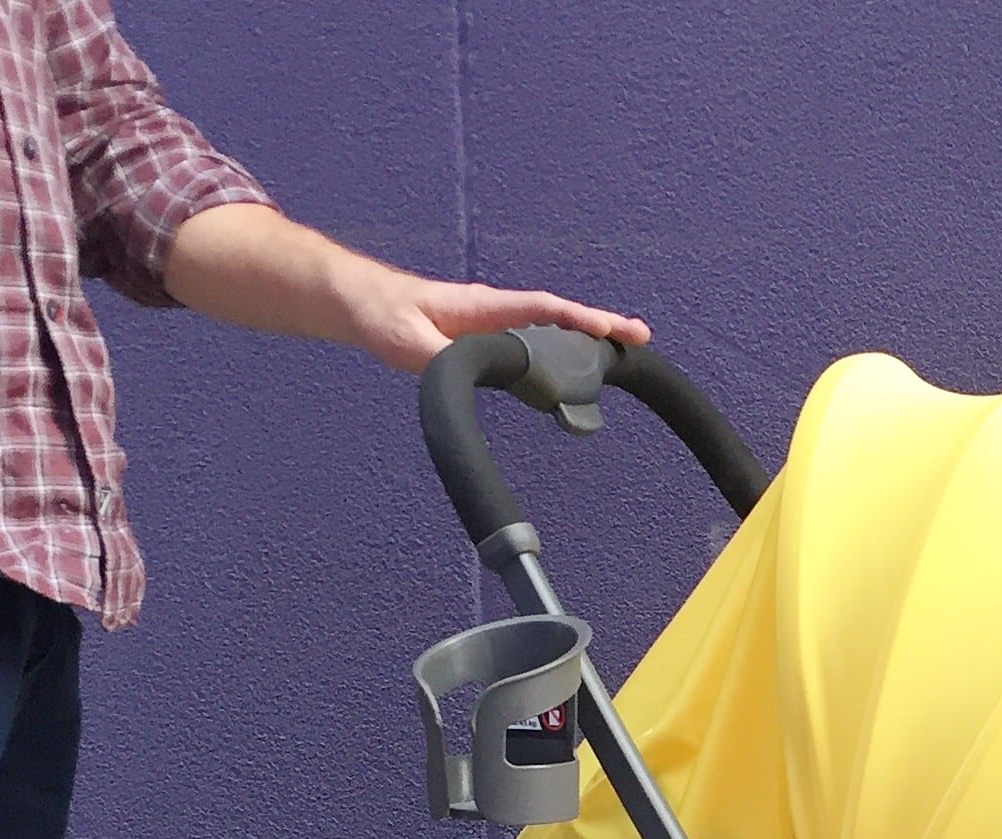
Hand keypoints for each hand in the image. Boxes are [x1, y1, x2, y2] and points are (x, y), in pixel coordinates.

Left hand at [333, 263, 650, 375]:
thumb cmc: (381, 316)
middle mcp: (495, 310)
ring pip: (551, 326)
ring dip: (588, 336)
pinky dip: (564, 345)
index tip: (609, 331)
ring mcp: (494, 322)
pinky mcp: (488, 336)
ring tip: (625, 349)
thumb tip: (469, 371)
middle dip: (601, 325)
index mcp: (483, 308)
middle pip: (560, 316)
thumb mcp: (405, 343)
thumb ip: (439, 359)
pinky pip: (535, 338)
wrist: (360, 303)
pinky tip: (576, 362)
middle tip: (641, 336)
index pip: (541, 309)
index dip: (577, 320)